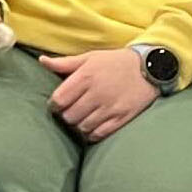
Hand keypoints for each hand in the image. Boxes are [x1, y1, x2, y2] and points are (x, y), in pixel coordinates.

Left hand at [43, 47, 158, 142]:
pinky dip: (91, 133)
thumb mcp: (90, 57)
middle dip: (66, 115)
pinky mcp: (122, 118)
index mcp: (86, 76)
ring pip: (82, 127)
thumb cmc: (115, 62)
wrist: (150, 68)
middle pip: (69, 116)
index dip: (55, 105)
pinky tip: (92, 127)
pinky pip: (99, 134)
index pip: (59, 100)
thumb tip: (41, 61)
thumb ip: (64, 63)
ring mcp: (110, 107)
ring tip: (81, 118)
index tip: (58, 104)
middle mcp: (97, 93)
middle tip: (70, 111)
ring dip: (78, 125)